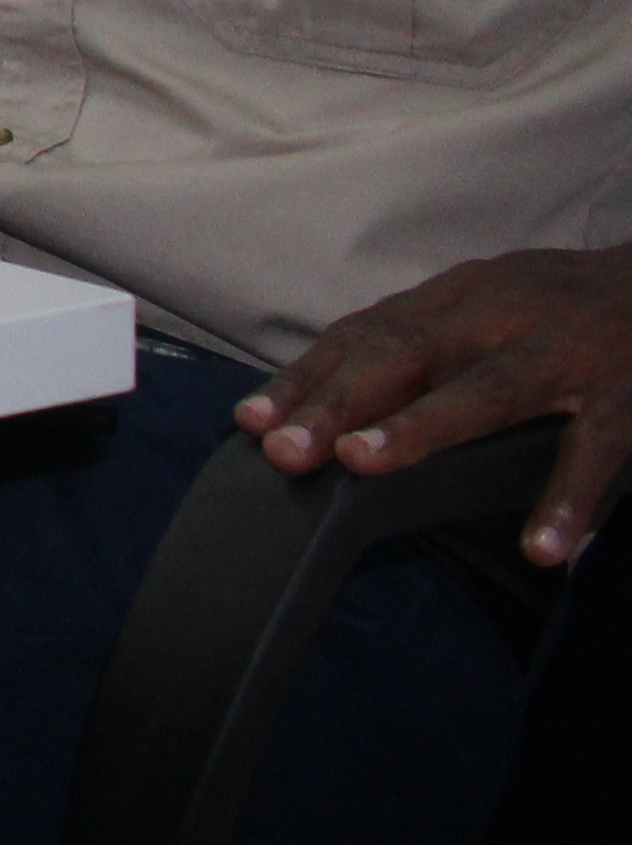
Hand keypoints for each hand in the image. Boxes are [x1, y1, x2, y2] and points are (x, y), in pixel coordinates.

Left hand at [240, 246, 631, 568]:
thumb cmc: (564, 306)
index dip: (307, 377)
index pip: (366, 335)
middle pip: (407, 354)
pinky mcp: (628, 397)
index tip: (250, 421)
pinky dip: (570, 498)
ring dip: (422, 428)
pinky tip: (545, 546)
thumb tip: (330, 393)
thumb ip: (421, 342)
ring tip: (365, 463)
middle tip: (284, 450)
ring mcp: (567, 353)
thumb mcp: (488, 303)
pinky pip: (598, 451)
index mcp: (461, 298)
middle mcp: (503, 315)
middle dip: (339, 402)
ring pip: (488, 390)